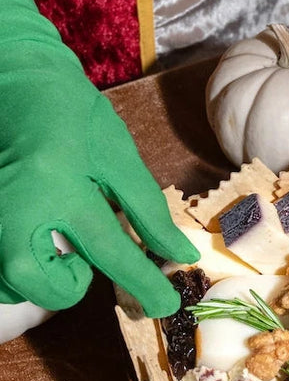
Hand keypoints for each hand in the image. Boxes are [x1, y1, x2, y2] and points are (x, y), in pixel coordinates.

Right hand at [0, 0, 198, 320]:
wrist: (12, 73)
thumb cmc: (70, 112)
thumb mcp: (117, 155)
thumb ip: (148, 211)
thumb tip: (180, 255)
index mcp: (58, 182)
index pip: (109, 250)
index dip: (144, 284)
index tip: (165, 306)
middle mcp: (13, 202)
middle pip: (34, 280)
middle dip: (65, 288)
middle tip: (80, 263)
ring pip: (6, 279)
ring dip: (38, 280)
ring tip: (56, 249)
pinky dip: (15, 270)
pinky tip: (34, 244)